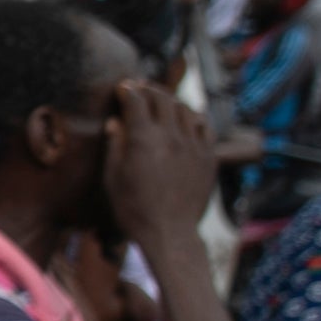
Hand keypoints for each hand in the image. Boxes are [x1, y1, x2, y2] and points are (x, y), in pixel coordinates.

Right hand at [102, 79, 216, 243]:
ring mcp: (193, 145)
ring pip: (185, 108)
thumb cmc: (134, 209)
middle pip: (162, 98)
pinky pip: (204, 126)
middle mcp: (170, 135)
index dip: (127, 90)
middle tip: (141, 88)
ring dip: (171, 101)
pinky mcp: (208, 157)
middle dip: (149, 89)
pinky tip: (187, 120)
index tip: (122, 88)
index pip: (136, 100)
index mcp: (143, 138)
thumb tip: (115, 122)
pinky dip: (193, 117)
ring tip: (163, 102)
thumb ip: (114, 146)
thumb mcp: (112, 178)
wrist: (170, 232)